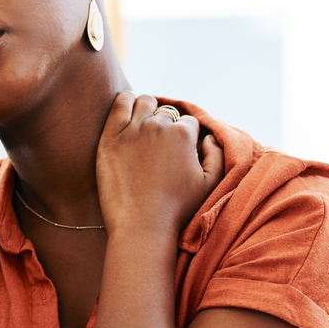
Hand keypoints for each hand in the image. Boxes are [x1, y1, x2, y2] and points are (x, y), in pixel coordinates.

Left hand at [96, 93, 224, 237]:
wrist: (142, 226)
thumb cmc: (178, 210)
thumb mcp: (210, 185)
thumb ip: (218, 156)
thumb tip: (208, 138)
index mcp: (184, 135)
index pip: (188, 123)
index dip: (185, 136)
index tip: (177, 151)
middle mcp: (159, 127)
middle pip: (166, 114)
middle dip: (166, 126)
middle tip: (158, 146)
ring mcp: (133, 129)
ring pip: (145, 102)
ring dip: (147, 109)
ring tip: (143, 126)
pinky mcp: (111, 135)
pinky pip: (120, 102)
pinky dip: (126, 101)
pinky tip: (127, 112)